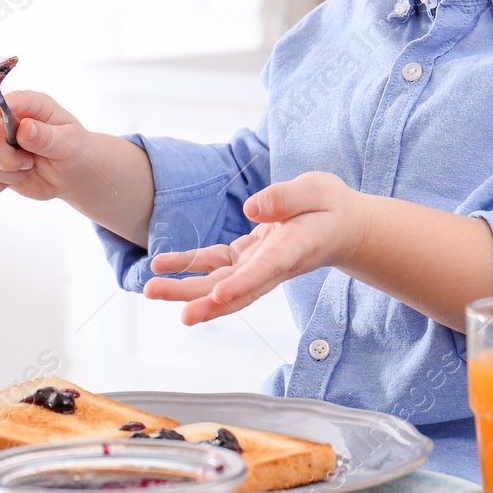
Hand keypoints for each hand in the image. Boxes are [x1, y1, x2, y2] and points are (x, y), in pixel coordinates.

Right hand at [0, 90, 100, 202]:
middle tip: (29, 162)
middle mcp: (8, 120)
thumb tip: (25, 128)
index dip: (0, 106)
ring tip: (28, 168)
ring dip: (7, 174)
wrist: (72, 174)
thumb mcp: (69, 144)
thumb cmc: (74, 151)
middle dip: (7, 159)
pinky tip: (13, 179)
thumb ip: (47, 137)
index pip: (12, 100)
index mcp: (32, 106)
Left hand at [142, 171, 370, 324]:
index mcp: (293, 248)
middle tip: (170, 303)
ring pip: (218, 284)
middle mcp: (271, 265)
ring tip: (152, 288)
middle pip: (234, 289)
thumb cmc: (330, 208)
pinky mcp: (246, 257)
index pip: (266, 270)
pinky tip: (162, 264)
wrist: (341, 227)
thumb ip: (285, 197)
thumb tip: (250, 208)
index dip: (242, 284)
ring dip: (185, 288)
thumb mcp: (316, 190)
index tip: (219, 295)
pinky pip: (214, 265)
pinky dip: (188, 266)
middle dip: (200, 298)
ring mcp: (257, 265)